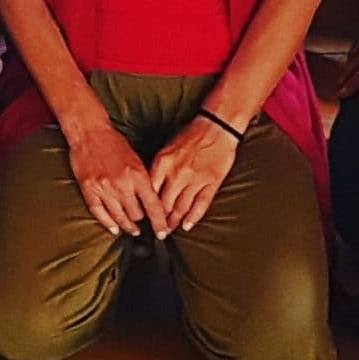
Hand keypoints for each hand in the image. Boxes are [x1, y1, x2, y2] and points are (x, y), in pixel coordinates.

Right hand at [64, 116, 166, 238]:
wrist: (89, 132)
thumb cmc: (113, 143)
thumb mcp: (136, 160)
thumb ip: (144, 181)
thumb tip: (152, 201)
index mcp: (137, 175)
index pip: (153, 206)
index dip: (160, 223)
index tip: (162, 232)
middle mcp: (122, 184)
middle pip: (136, 215)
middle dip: (141, 220)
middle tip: (144, 223)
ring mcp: (104, 188)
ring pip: (119, 217)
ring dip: (127, 226)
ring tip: (132, 229)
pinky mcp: (89, 189)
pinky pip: (99, 212)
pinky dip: (108, 223)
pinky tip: (114, 228)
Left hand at [148, 113, 239, 233]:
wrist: (216, 128)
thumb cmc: (190, 136)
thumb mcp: (167, 149)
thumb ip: (158, 168)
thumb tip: (148, 187)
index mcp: (163, 163)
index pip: (150, 191)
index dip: (146, 206)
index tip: (142, 216)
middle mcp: (177, 173)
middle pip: (165, 203)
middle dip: (159, 220)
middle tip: (156, 230)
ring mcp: (195, 180)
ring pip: (181, 207)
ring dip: (174, 221)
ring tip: (169, 231)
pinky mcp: (211, 183)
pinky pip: (201, 204)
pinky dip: (193, 217)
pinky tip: (187, 225)